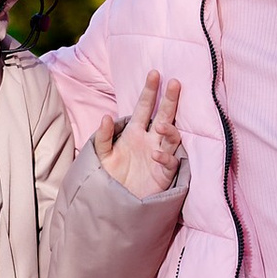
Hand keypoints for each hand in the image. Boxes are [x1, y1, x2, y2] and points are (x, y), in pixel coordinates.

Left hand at [95, 75, 184, 199]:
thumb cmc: (109, 177)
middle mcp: (150, 140)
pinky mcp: (164, 173)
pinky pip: (170, 161)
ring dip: (169, 129)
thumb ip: (102, 137)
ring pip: (171, 137)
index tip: (154, 74)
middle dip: (169, 100)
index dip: (150, 91)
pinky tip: (155, 154)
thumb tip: (106, 116)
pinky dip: (164, 156)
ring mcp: (159, 155)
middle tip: (175, 83)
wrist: (115, 204)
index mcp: (134, 132)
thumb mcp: (101, 156)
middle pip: (163, 116)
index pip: (144, 107)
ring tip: (162, 126)